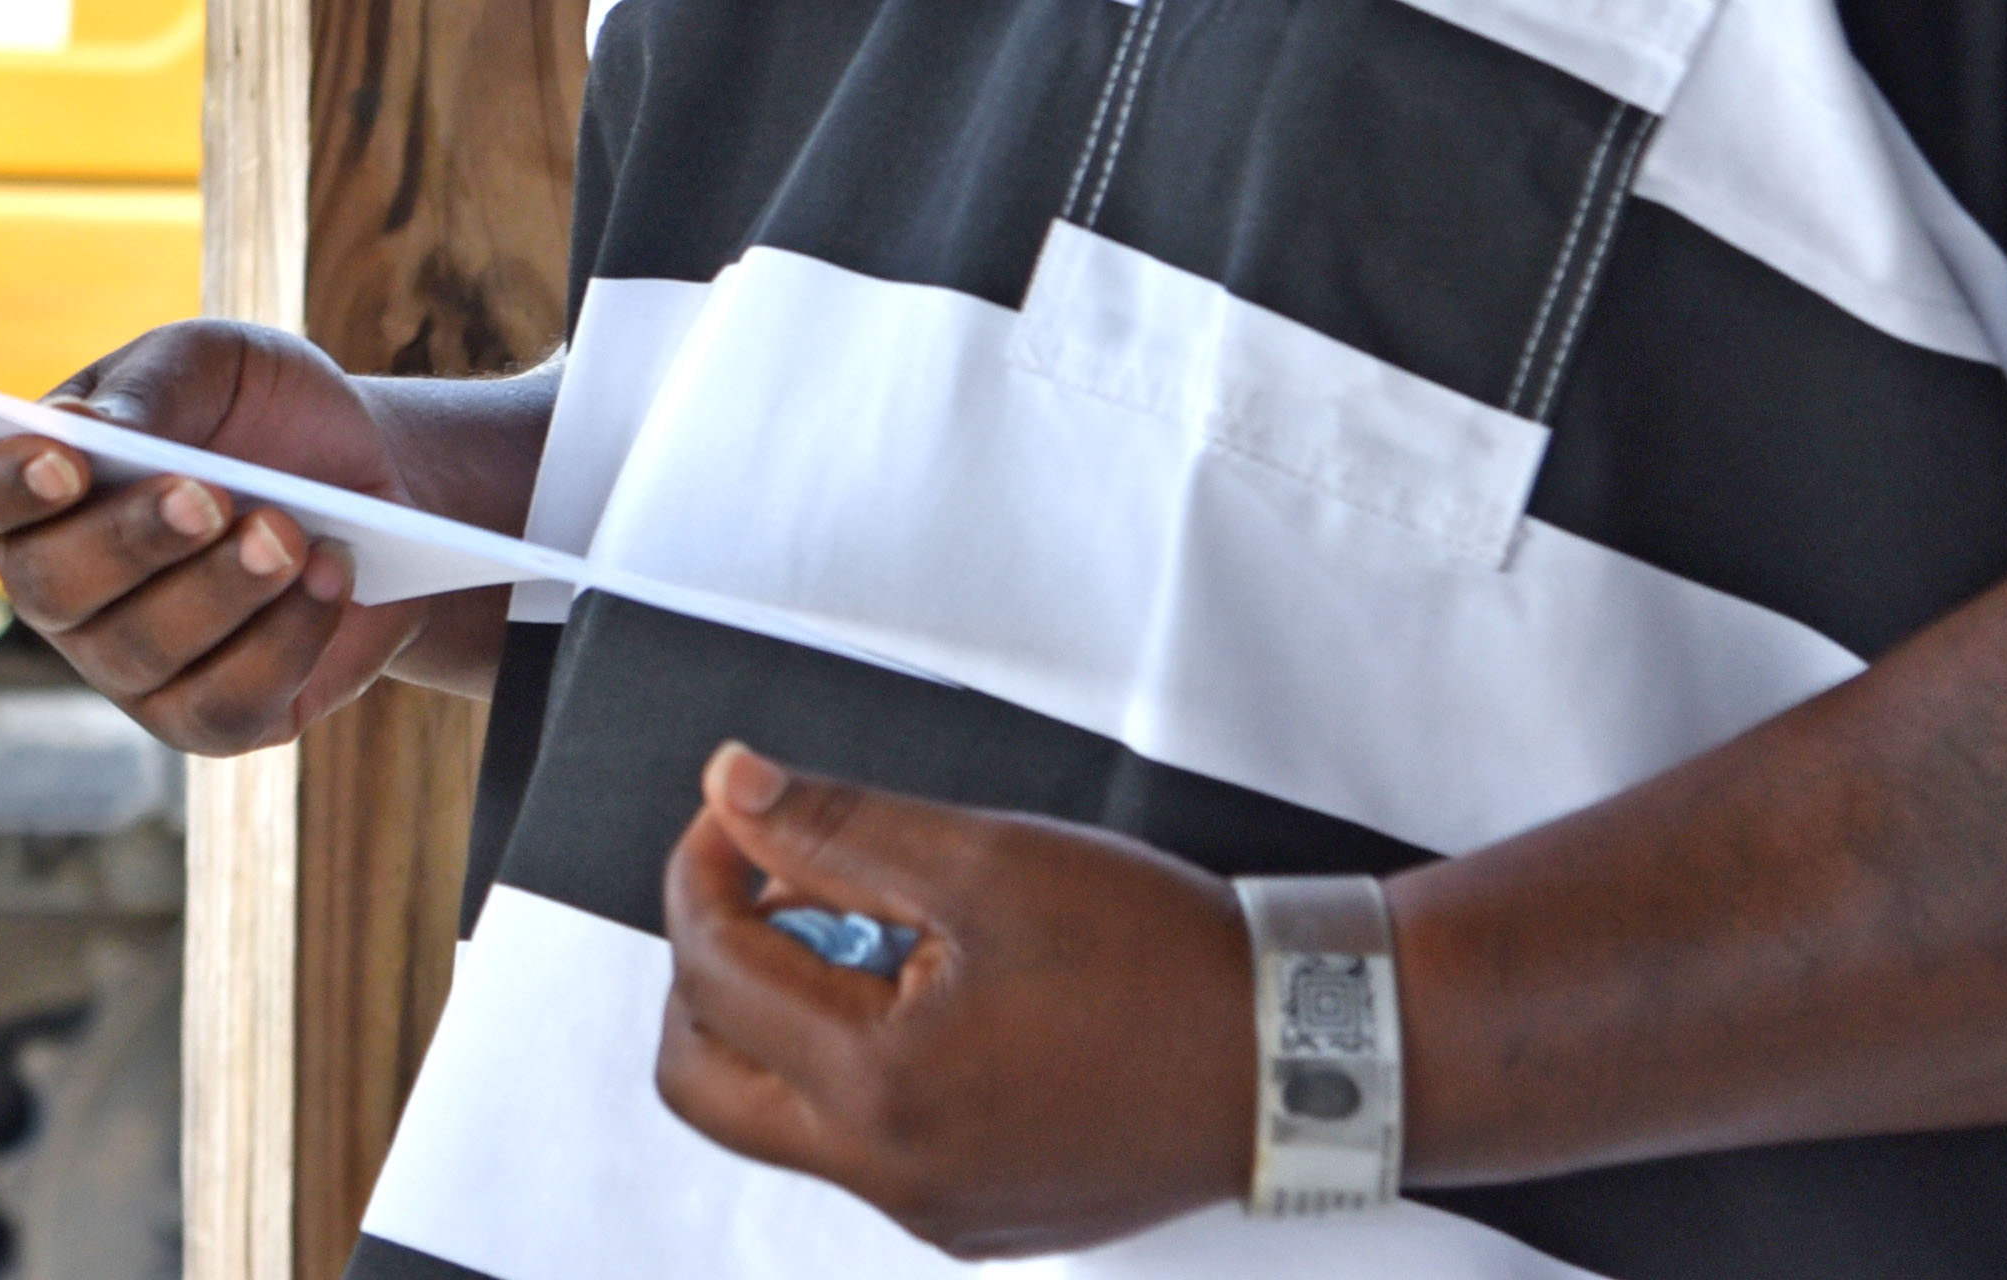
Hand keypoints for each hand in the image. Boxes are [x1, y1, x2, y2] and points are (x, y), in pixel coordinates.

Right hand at [0, 321, 427, 752]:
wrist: (368, 472)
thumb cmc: (261, 407)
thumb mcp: (213, 362)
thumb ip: (149, 391)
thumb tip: (85, 432)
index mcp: (32, 479)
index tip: (64, 460)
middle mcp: (60, 582)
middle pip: (46, 584)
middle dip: (131, 539)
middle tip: (208, 494)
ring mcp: (125, 663)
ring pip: (137, 650)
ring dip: (222, 587)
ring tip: (291, 531)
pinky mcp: (205, 720)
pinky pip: (224, 706)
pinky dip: (285, 638)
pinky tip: (330, 576)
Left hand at [651, 742, 1254, 1256]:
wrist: (1301, 1052)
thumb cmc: (1166, 963)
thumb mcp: (985, 860)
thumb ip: (835, 825)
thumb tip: (733, 792)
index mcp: (882, 1090)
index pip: (711, 973)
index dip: (705, 869)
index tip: (739, 816)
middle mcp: (896, 1176)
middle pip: (705, 1077)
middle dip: (713, 967)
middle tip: (774, 886)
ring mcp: (937, 1210)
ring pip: (782, 1116)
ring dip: (789, 1014)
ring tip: (880, 932)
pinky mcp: (978, 1215)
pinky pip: (864, 1145)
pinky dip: (857, 1063)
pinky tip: (934, 993)